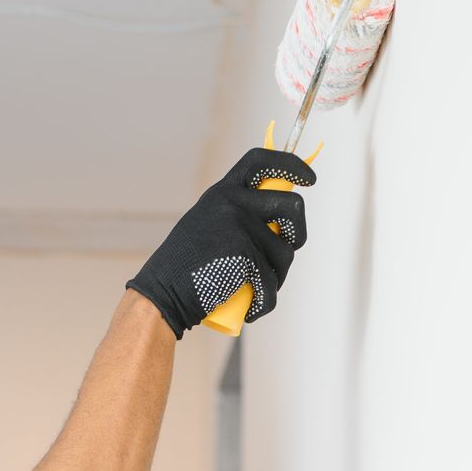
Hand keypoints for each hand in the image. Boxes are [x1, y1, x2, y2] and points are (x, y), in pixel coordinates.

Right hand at [126, 148, 315, 337]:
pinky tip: (250, 308)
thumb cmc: (185, 267)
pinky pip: (271, 284)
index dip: (291, 165)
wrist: (162, 294)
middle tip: (286, 249)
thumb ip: (237, 215)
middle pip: (293, 206)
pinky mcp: (245, 256)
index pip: (262, 162)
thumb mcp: (207, 224)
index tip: (309, 178)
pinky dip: (264, 302)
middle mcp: (233, 203)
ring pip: (285, 253)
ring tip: (254, 287)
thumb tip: (280, 222)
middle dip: (298, 234)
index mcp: (223, 191)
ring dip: (276, 277)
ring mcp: (239, 228)